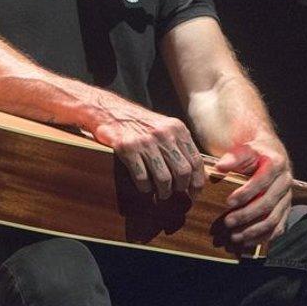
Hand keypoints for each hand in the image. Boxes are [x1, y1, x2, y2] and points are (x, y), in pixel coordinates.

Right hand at [91, 108, 205, 200]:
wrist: (109, 110)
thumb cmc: (139, 123)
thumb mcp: (164, 127)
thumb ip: (179, 145)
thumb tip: (194, 174)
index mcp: (177, 129)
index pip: (196, 161)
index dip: (197, 182)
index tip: (193, 194)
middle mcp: (164, 134)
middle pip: (182, 172)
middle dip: (180, 189)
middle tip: (174, 195)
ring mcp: (145, 141)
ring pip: (164, 178)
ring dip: (163, 192)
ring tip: (160, 195)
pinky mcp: (127, 148)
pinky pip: (142, 178)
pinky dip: (145, 188)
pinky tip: (144, 187)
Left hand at [215, 135, 292, 247]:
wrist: (269, 152)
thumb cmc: (253, 152)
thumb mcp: (244, 149)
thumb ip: (234, 157)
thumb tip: (220, 167)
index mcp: (277, 163)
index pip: (262, 180)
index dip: (246, 192)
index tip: (228, 202)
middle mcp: (286, 181)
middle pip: (268, 203)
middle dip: (247, 215)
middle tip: (228, 222)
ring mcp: (287, 197)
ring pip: (274, 219)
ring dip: (254, 230)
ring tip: (235, 237)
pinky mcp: (286, 209)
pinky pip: (278, 227)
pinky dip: (264, 237)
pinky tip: (247, 242)